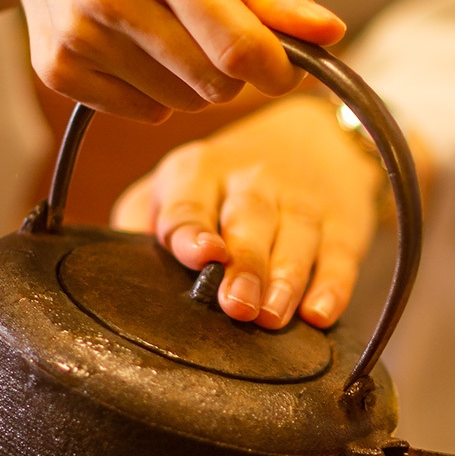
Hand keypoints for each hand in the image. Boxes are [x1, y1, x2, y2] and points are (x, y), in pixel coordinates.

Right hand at [0, 0, 344, 119]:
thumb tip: (327, 33)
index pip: (238, 45)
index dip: (277, 70)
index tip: (286, 67)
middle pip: (213, 83)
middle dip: (235, 71)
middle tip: (223, 32)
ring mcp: (79, 35)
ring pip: (179, 103)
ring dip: (194, 80)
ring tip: (172, 27)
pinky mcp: (58, 68)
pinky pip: (140, 112)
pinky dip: (154, 91)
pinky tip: (137, 43)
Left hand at [112, 97, 379, 327]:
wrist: (315, 139)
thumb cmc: (224, 182)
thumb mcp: (177, 185)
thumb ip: (142, 221)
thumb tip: (111, 267)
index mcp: (197, 171)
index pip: (190, 202)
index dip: (193, 230)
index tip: (201, 257)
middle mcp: (250, 180)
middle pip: (249, 219)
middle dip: (245, 264)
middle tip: (237, 306)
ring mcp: (300, 200)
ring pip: (296, 237)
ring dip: (286, 279)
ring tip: (273, 316)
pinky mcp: (342, 222)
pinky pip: (341, 254)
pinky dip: (333, 285)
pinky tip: (320, 313)